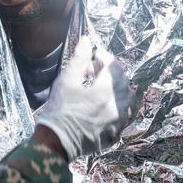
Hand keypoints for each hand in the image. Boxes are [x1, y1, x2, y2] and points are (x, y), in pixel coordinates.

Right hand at [36, 38, 133, 160]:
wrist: (55, 142)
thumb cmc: (59, 111)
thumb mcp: (66, 81)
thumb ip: (79, 59)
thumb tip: (87, 41)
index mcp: (105, 92)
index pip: (114, 66)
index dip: (104, 56)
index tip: (94, 54)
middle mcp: (117, 106)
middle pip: (124, 81)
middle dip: (111, 71)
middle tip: (93, 70)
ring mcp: (117, 122)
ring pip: (127, 99)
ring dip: (116, 88)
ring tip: (98, 86)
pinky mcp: (114, 133)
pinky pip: (123, 115)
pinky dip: (116, 105)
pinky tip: (101, 105)